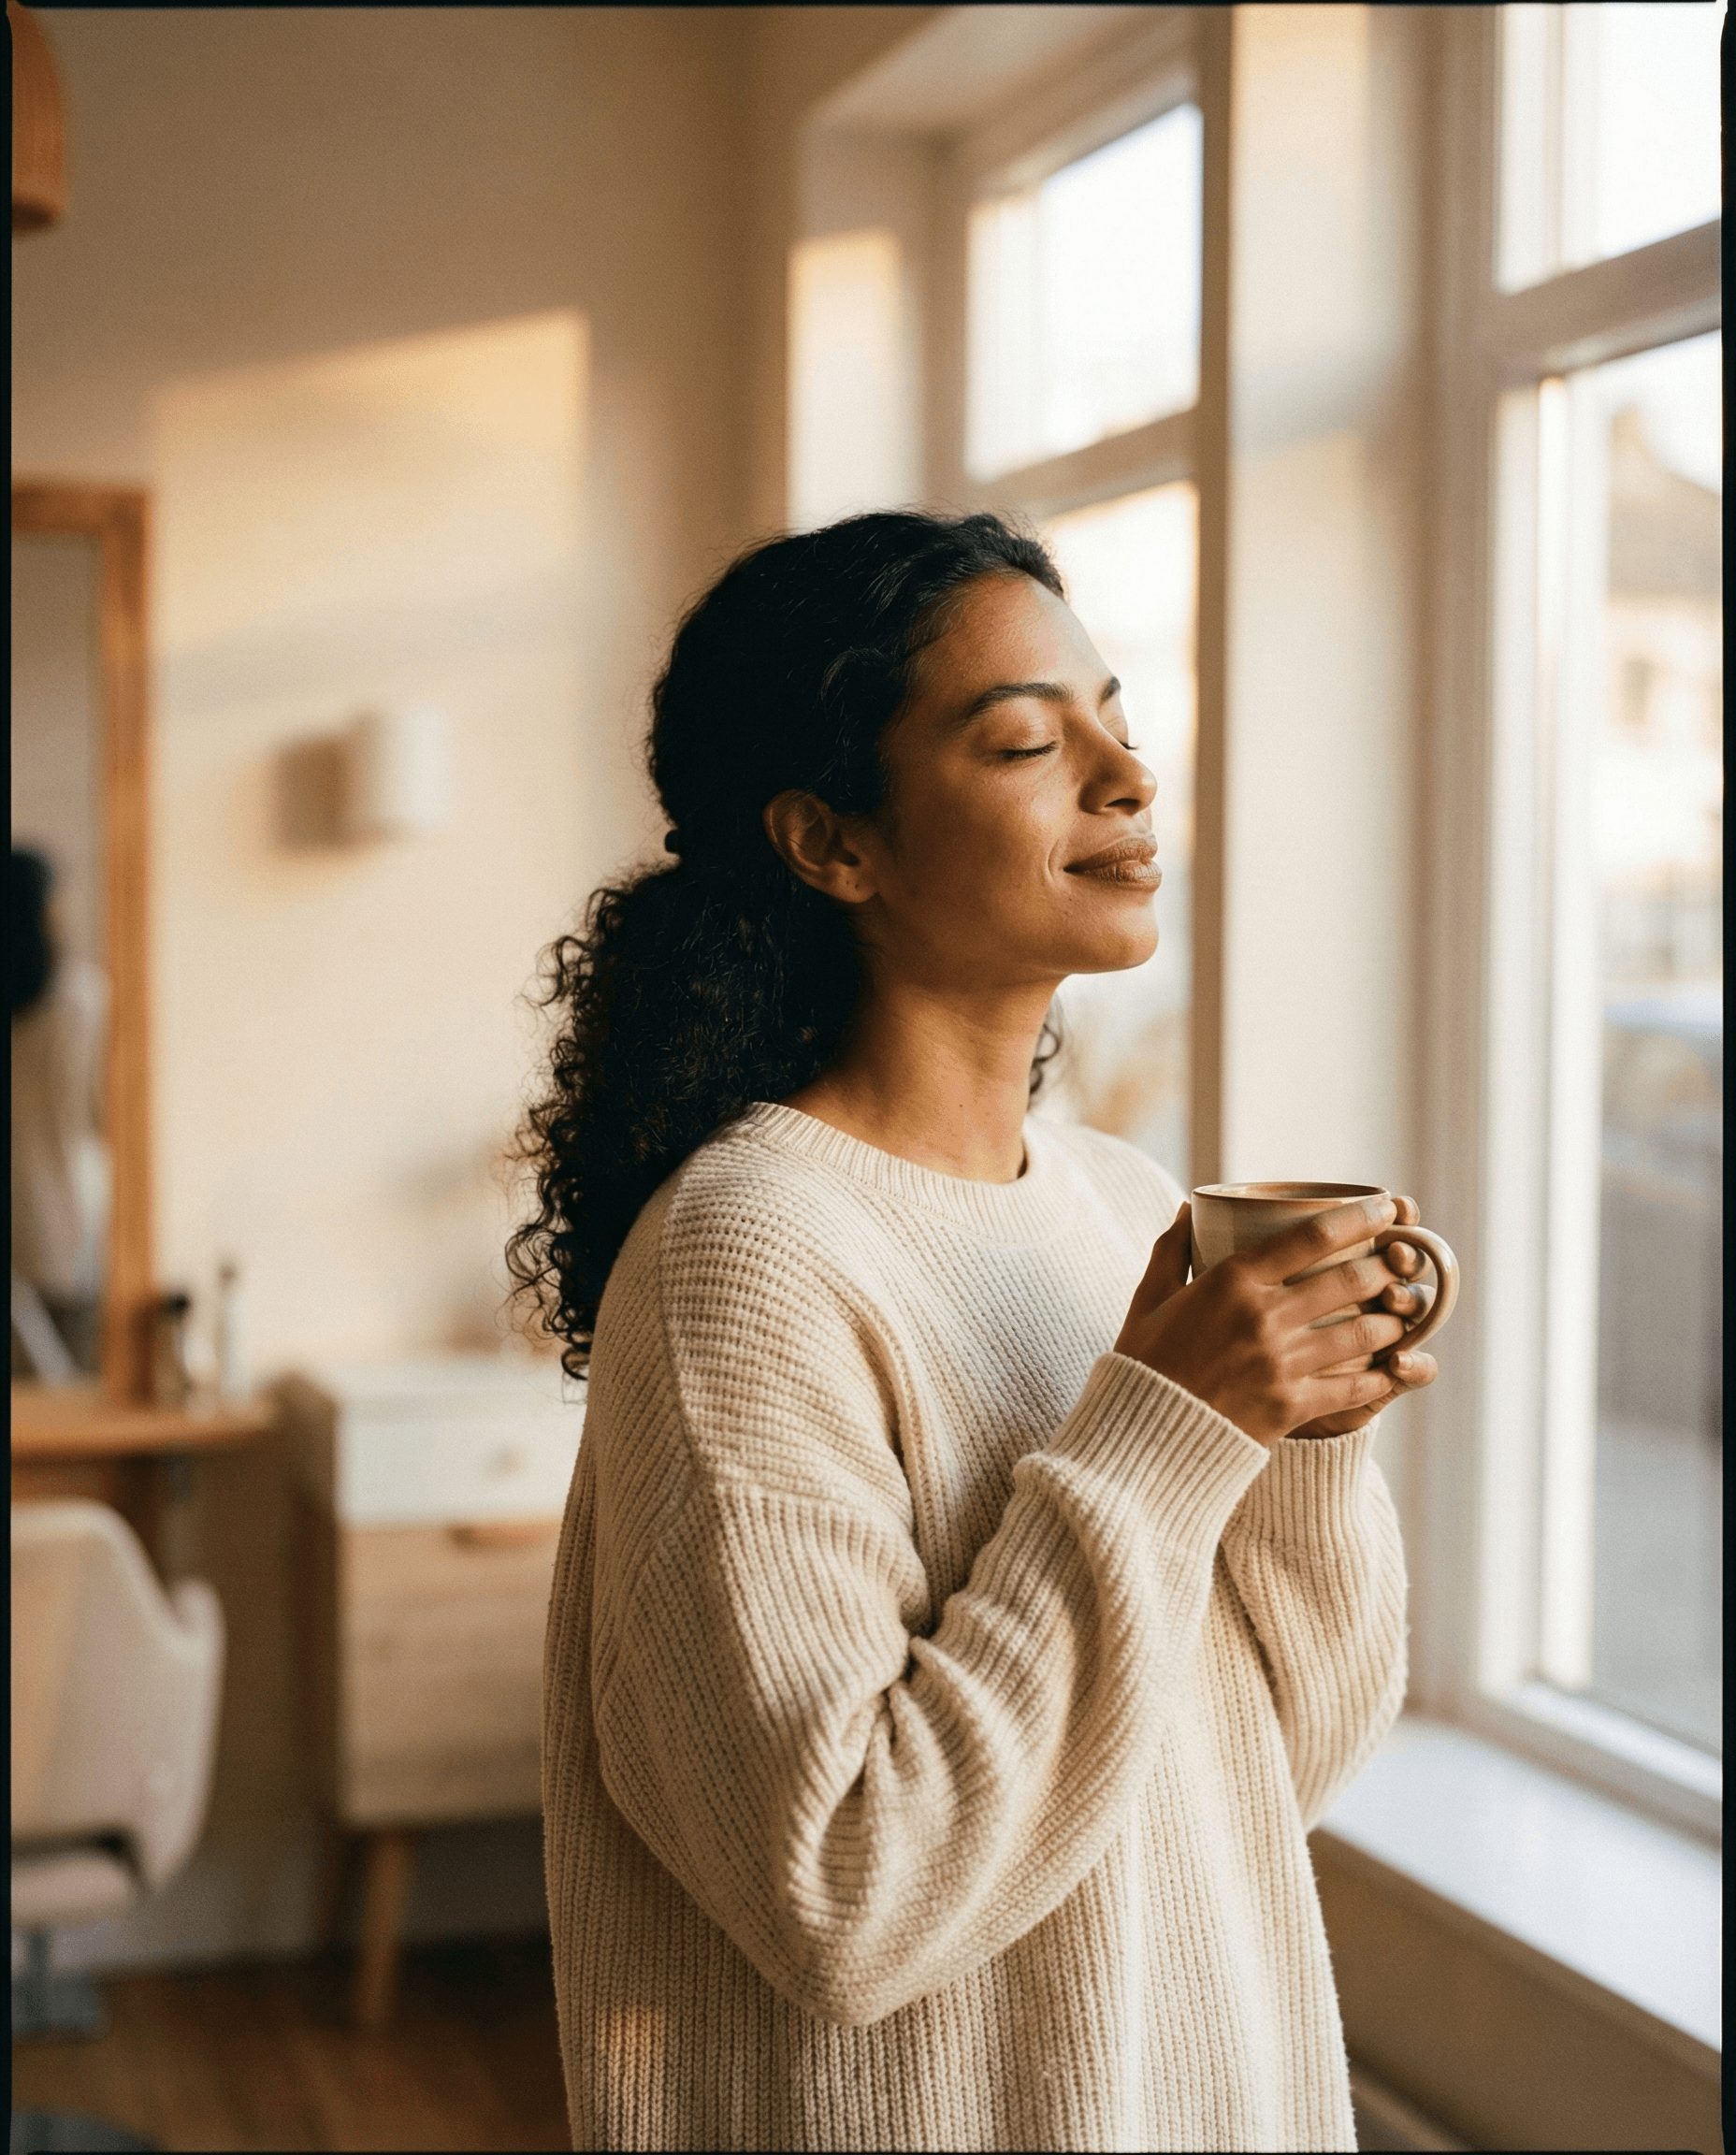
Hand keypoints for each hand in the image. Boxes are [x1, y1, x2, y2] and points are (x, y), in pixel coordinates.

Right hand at [1113, 1196, 1432, 1447]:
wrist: (1139, 1440)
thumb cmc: (1145, 1363)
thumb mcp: (1149, 1298)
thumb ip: (1172, 1249)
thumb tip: (1191, 1209)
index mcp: (1230, 1281)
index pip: (1312, 1236)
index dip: (1360, 1218)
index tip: (1387, 1210)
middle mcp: (1262, 1318)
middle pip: (1350, 1280)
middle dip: (1387, 1266)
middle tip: (1402, 1261)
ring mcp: (1280, 1364)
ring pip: (1362, 1332)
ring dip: (1392, 1318)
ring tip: (1402, 1311)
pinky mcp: (1292, 1407)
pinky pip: (1355, 1387)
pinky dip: (1381, 1374)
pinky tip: (1394, 1366)